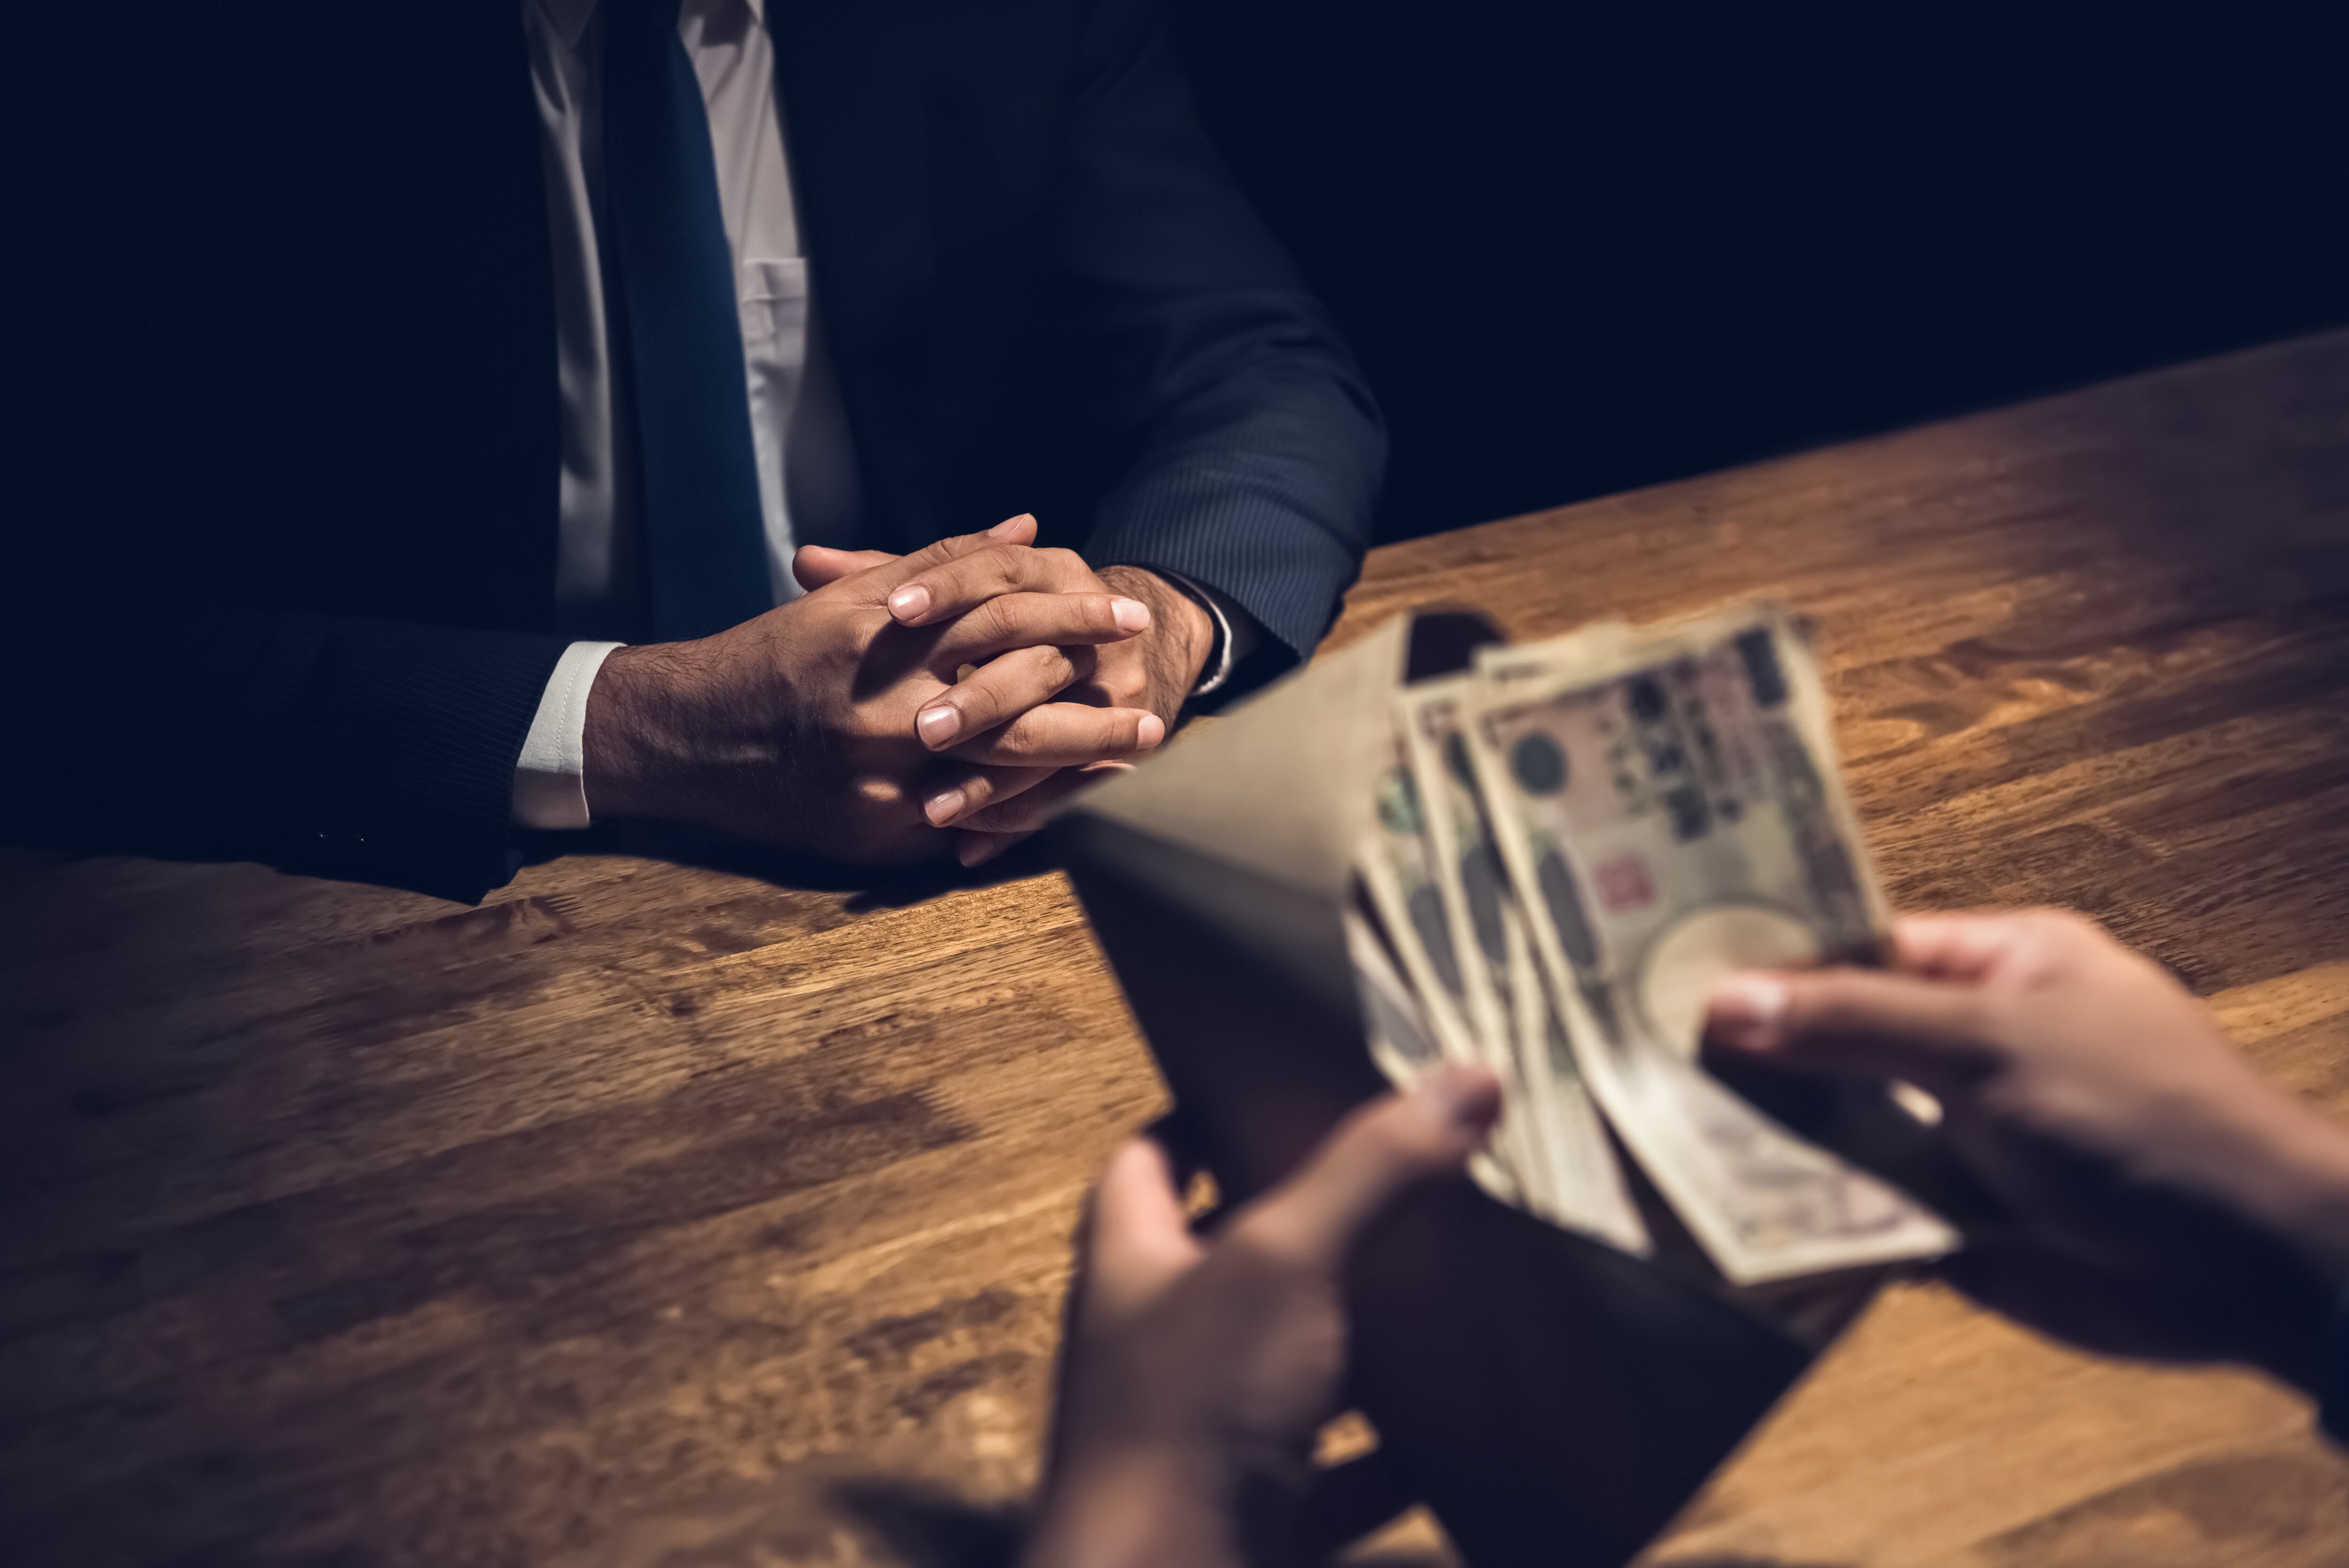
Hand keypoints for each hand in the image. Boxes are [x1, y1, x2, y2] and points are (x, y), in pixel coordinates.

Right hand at [581, 517, 1164, 862]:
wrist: (694, 735)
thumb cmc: (781, 654)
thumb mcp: (860, 596)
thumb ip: (949, 561)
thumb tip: (1031, 527)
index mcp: (890, 636)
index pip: (1007, 617)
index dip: (1076, 617)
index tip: (1130, 617)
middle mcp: (892, 708)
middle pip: (1021, 707)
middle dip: (1094, 713)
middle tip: (1154, 714)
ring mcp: (885, 778)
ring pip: (1004, 776)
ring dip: (1076, 772)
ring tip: (1129, 766)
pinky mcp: (877, 833)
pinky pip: (963, 826)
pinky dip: (1016, 817)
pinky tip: (1065, 812)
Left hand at [1022, 1066, 1501, 1567]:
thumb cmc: (1189, 1419)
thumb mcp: (1282, 1263)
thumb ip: (1370, 1172)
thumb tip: (1468, 1074)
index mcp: (1133, 1263)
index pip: (1150, 1160)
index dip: (1205, 1113)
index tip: (1285, 1083)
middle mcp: (1157, 1345)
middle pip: (1233, 1260)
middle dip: (1314, 1224)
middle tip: (1408, 1178)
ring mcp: (1203, 1437)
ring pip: (1291, 1367)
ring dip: (1363, 1338)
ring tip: (1452, 1286)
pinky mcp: (1257, 1517)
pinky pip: (1337, 1476)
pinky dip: (1397, 1456)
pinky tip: (1462, 1427)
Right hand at [1705, 910, 2348, 1388]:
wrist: (2252, 1267)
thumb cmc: (2139, 1118)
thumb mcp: (1988, 1045)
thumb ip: (1853, 1023)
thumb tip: (1725, 1001)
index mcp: (1999, 968)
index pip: (1860, 948)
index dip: (1772, 958)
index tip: (1667, 968)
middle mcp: (1974, 1047)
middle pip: (1839, 1043)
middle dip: (1756, 1059)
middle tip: (1637, 1060)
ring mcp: (1965, 1138)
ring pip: (1843, 1132)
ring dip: (1771, 1143)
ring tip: (1657, 1137)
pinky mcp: (1959, 1225)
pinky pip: (1865, 1214)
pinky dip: (1809, 1218)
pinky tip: (1724, 1215)